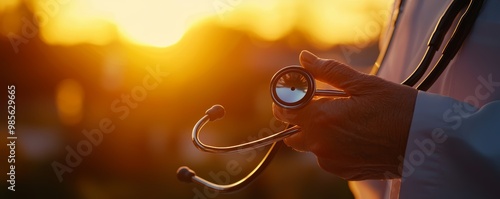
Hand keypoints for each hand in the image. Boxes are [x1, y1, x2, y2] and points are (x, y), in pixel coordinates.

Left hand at [273, 50, 417, 179]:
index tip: (299, 91)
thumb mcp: (363, 84)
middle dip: (301, 118)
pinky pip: (327, 157)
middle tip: (322, 104)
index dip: (288, 99)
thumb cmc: (398, 108)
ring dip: (317, 132)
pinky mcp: (343, 171)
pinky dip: (332, 145)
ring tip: (345, 118)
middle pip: (292, 132)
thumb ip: (328, 72)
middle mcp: (321, 144)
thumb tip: (304, 59)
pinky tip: (354, 134)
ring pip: (310, 145)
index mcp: (322, 119)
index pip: (285, 110)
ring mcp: (332, 161)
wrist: (427, 141)